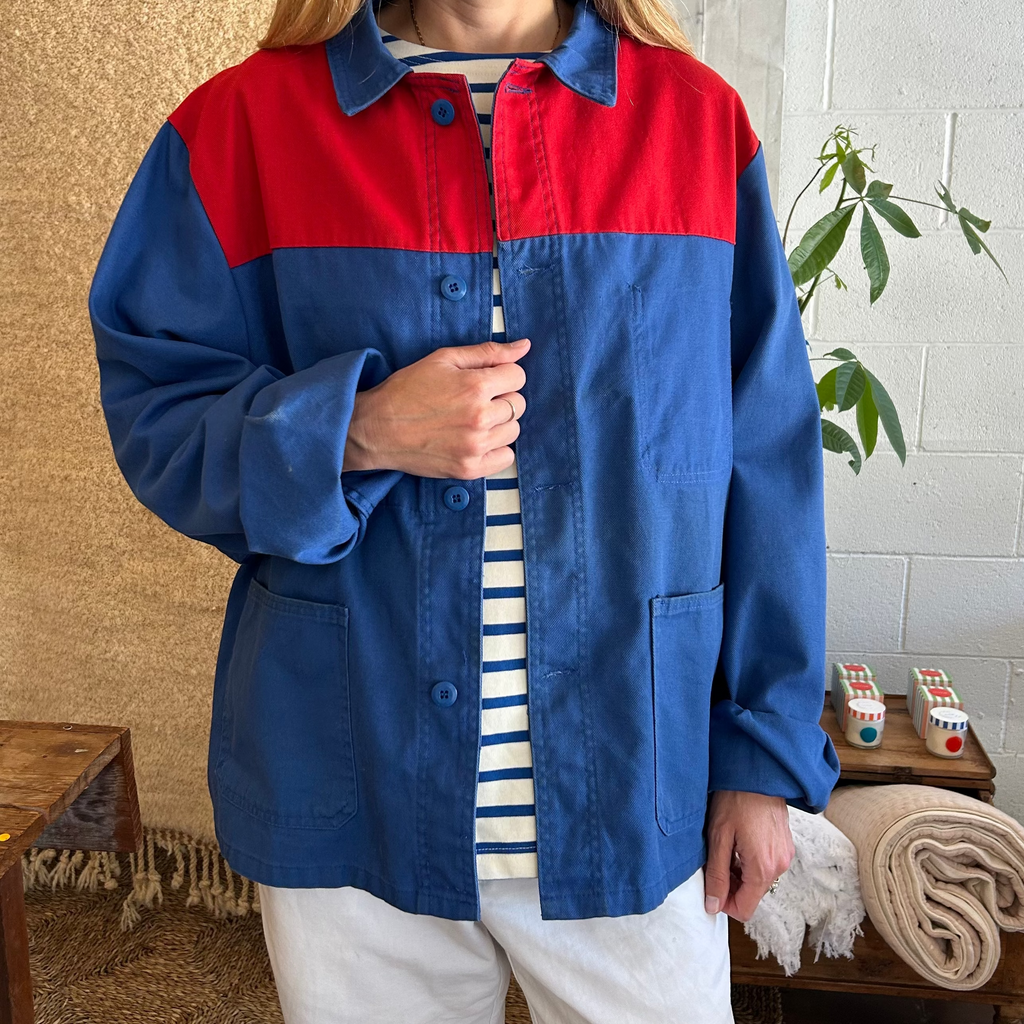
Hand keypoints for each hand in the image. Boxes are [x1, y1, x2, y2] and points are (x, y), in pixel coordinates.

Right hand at [342, 338, 530, 477]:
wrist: (376, 428)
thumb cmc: (406, 390)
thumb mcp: (443, 359)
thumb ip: (487, 352)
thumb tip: (524, 346)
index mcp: (475, 386)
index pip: (518, 376)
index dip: (502, 376)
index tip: (485, 381)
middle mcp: (480, 417)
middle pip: (518, 404)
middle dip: (501, 399)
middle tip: (474, 401)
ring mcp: (475, 446)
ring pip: (514, 431)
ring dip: (499, 424)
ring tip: (472, 421)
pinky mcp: (469, 468)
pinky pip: (506, 458)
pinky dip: (496, 449)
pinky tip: (475, 441)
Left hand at [703, 790, 794, 921]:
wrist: (756, 772)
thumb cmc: (736, 799)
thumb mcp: (719, 838)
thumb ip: (716, 875)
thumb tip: (713, 905)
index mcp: (763, 868)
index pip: (745, 908)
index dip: (724, 904)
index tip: (710, 888)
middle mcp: (779, 866)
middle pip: (752, 894)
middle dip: (730, 886)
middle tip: (713, 862)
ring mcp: (785, 855)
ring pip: (758, 880)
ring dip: (739, 872)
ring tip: (724, 847)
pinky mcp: (785, 845)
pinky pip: (766, 865)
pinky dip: (749, 861)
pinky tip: (737, 841)